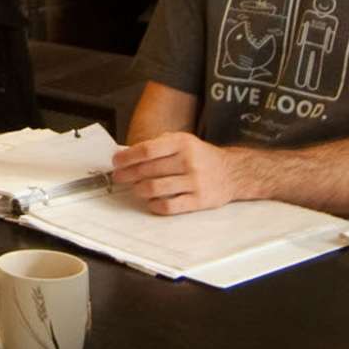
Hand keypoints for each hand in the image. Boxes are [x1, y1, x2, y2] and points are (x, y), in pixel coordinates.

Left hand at [109, 129, 258, 216]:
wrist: (233, 172)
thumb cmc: (200, 157)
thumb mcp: (183, 142)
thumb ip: (158, 146)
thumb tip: (127, 154)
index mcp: (182, 143)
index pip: (147, 150)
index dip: (127, 157)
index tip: (116, 162)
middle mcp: (188, 161)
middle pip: (148, 170)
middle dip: (128, 175)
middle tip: (119, 178)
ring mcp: (194, 182)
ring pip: (155, 188)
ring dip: (139, 190)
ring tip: (136, 189)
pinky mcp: (199, 200)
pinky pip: (169, 206)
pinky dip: (155, 205)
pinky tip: (152, 202)